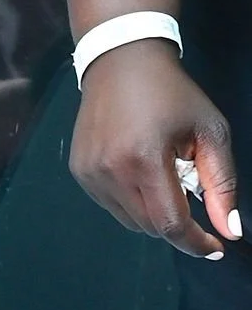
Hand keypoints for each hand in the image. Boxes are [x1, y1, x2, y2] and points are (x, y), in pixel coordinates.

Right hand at [71, 41, 240, 258]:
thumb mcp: (210, 132)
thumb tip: (230, 230)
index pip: (170, 223)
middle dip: (178, 225)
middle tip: (193, 199)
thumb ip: (222, 184)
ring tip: (164, 179)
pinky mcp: (80, 173)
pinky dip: (134, 203)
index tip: (215, 247)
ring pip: (130, 222)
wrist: (121, 62)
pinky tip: (141, 174)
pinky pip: (112, 206)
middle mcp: (111, 172)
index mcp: (145, 159)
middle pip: (150, 227)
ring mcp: (90, 174)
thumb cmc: (173, 94)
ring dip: (155, 214)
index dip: (196, 243)